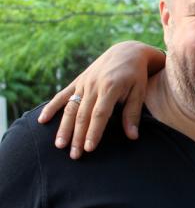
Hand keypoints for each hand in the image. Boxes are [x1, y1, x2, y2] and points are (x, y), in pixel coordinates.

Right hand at [38, 41, 163, 158]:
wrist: (127, 52)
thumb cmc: (137, 75)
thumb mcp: (139, 92)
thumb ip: (133, 114)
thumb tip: (132, 137)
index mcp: (110, 87)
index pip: (100, 114)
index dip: (94, 132)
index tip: (89, 148)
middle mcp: (94, 85)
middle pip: (82, 114)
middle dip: (77, 136)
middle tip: (74, 155)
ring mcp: (83, 83)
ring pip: (70, 108)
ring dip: (64, 127)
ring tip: (59, 145)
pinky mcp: (78, 81)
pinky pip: (62, 96)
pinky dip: (52, 107)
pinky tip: (42, 120)